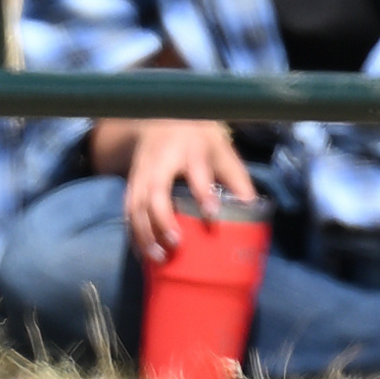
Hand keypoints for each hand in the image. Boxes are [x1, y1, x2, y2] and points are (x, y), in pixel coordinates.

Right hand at [107, 114, 257, 255]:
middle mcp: (162, 160)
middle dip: (163, 218)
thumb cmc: (198, 140)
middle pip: (155, 190)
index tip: (212, 214)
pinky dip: (134, 234)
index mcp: (191, 148)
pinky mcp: (132, 183)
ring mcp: (143, 172)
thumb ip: (236, 177)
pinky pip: (128, 210)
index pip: (196, 170)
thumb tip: (251, 208)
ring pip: (136, 203)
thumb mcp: (221, 149)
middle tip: (176, 243)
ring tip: (159, 258)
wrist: (162, 120)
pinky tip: (143, 254)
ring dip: (145, 233)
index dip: (203, 192)